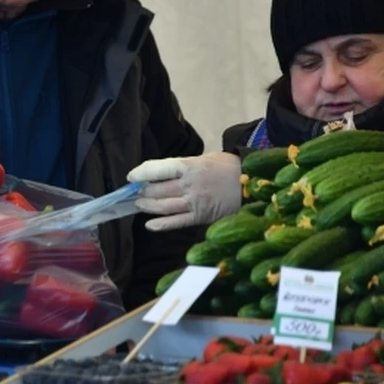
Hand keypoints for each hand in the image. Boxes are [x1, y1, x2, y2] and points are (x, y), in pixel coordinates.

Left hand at [126, 152, 241, 231]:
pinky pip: (175, 222)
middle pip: (157, 189)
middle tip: (136, 192)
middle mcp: (188, 185)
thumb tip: (162, 172)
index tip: (132, 177)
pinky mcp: (200, 217)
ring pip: (162, 206)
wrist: (251, 184)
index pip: (157, 169)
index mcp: (189, 166)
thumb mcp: (205, 158)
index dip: (140, 173)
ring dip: (147, 206)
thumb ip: (183, 166)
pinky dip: (160, 224)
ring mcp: (194, 203)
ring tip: (140, 204)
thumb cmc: (228, 167)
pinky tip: (149, 225)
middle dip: (143, 191)